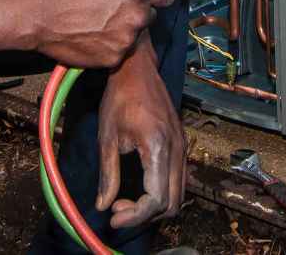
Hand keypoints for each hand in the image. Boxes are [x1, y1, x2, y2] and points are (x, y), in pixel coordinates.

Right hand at [31, 0, 173, 67]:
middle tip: (113, 7)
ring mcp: (126, 40)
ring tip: (98, 21)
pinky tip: (93, 35)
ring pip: (133, 34)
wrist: (43, 17)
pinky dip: (110, 45)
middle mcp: (136, 18)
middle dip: (137, 11)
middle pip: (149, 16)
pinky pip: (119, 50)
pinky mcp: (114, 58)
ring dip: (123, 29)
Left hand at [96, 35, 185, 227]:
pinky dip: (161, 192)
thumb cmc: (120, 98)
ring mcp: (183, 145)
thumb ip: (108, 174)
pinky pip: (178, 178)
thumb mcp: (108, 137)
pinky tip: (139, 186)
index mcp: (159, 147)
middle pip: (172, 203)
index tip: (113, 216)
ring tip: (126, 199)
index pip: (157, 199)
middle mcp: (177, 149)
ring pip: (178, 193)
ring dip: (154, 205)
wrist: (138, 69)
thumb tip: (103, 206)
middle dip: (145, 214)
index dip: (136, 216)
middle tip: (118, 208)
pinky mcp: (181, 143)